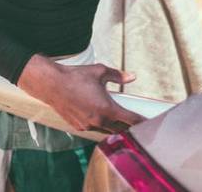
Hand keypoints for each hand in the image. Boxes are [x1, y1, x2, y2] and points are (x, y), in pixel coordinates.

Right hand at [17, 54, 145, 132]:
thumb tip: (132, 77)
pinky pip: (94, 128)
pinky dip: (100, 124)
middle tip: (135, 121)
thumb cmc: (76, 76)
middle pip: (120, 129)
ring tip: (118, 119)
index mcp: (107, 108)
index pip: (130, 120)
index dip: (141, 122)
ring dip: (113, 126)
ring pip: (106, 130)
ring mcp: (87, 125)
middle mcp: (98, 120)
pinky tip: (100, 116)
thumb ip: (118, 76)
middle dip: (128, 126)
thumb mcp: (100, 72)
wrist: (52, 84)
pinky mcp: (78, 126)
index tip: (149, 123)